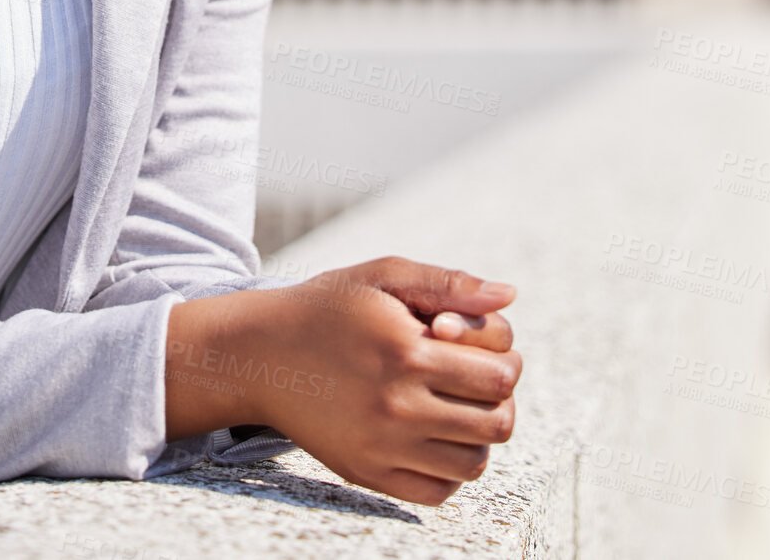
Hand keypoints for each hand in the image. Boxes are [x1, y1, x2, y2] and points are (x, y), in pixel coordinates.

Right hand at [165, 257, 520, 506]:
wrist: (261, 353)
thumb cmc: (328, 306)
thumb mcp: (382, 277)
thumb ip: (448, 284)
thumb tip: (509, 296)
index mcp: (407, 352)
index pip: (498, 377)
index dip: (506, 361)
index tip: (489, 351)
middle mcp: (397, 406)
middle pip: (496, 423)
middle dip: (500, 399)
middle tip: (479, 380)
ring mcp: (382, 447)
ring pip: (473, 463)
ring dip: (479, 435)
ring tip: (458, 408)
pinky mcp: (367, 474)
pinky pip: (438, 492)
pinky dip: (450, 470)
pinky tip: (434, 437)